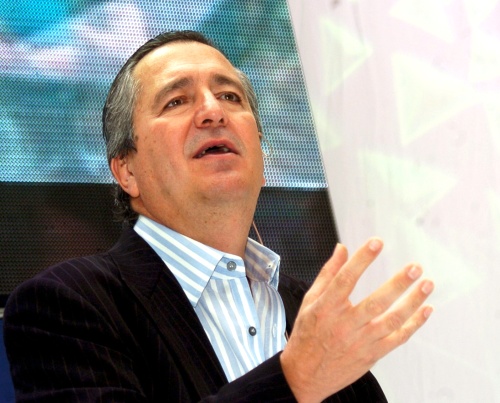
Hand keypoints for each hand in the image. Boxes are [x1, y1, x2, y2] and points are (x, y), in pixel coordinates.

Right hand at [280, 238, 433, 402]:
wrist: (305, 375)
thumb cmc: (307, 334)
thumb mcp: (310, 301)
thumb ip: (327, 273)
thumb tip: (341, 248)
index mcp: (327, 307)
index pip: (346, 279)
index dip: (362, 259)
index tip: (377, 242)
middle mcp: (345, 324)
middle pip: (376, 301)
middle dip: (399, 283)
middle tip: (415, 268)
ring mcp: (361, 341)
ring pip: (392, 320)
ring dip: (413, 302)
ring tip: (427, 284)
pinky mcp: (372, 355)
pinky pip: (398, 339)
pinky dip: (414, 324)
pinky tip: (425, 309)